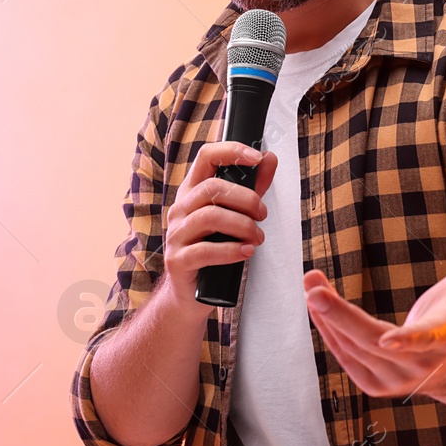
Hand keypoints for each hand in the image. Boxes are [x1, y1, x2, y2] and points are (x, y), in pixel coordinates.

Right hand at [161, 141, 277, 318]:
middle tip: (263, 215)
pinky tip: (247, 252)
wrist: (190, 293)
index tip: (258, 157)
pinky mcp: (178, 260)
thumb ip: (252, 188)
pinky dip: (232, 250)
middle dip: (247, 199)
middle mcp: (179, 209)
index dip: (232, 151)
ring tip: (258, 237)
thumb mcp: (235, 214)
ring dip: (243, 225)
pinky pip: (205, 250)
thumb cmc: (214, 249)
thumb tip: (269, 158)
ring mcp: (175, 234)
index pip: (206, 156)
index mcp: (192, 192)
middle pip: (213, 188)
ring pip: (210, 216)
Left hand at [303, 226, 445, 399]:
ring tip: (310, 282)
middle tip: (313, 288)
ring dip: (326, 316)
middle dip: (340, 315)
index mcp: (445, 340)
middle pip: (372, 342)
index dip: (407, 342)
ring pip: (353, 348)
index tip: (388, 340)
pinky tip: (316, 305)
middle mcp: (418, 366)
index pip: (425, 341)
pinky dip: (328, 330)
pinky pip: (345, 356)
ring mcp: (394, 380)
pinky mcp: (374, 385)